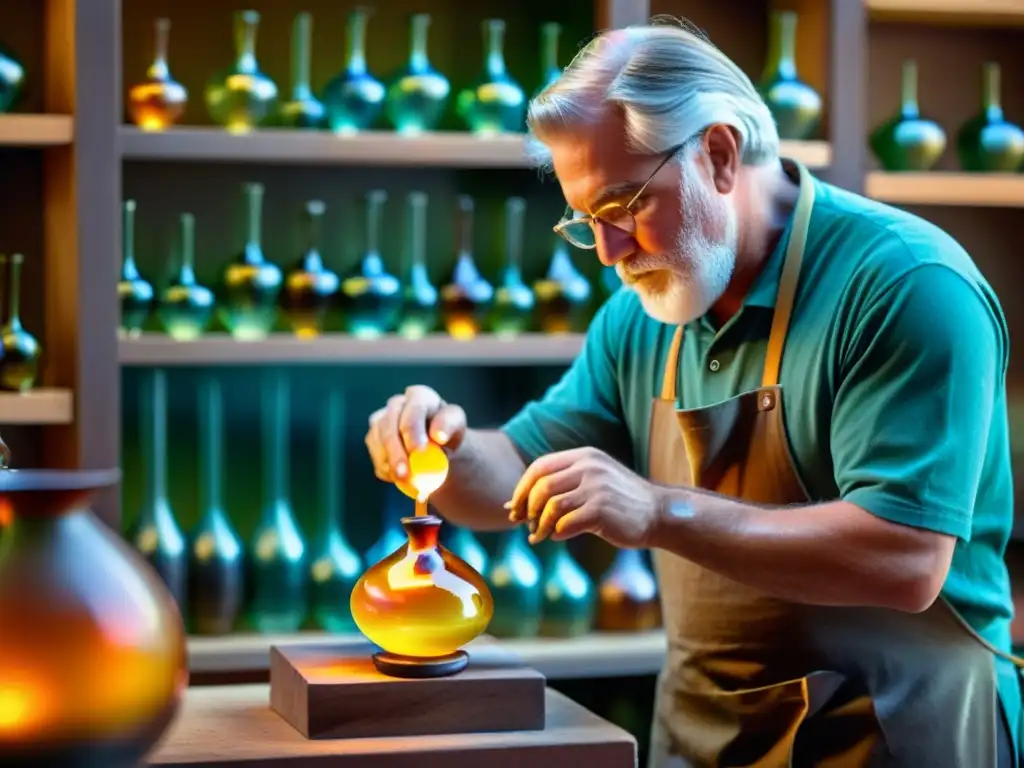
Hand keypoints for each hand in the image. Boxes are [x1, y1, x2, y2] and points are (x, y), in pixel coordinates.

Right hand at [365, 385, 465, 481]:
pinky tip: (403, 476)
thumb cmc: (447, 433)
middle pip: (388, 426)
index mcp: (419, 396)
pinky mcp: (373, 439)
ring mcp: (380, 420)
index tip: (419, 452)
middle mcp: (396, 405)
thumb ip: (449, 425)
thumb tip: (437, 435)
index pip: (413, 410)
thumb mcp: (456, 426)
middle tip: (405, 474)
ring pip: (378, 443)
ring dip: (391, 465)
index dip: (413, 431)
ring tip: (409, 480)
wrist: (438, 448)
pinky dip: (388, 471)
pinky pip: (376, 458)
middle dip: (396, 452)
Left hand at [507, 447, 664, 548]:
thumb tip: (511, 505)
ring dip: (540, 525)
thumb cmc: (618, 502)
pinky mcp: (602, 510)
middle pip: (542, 486)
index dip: (523, 488)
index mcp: (584, 456)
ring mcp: (597, 488)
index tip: (516, 507)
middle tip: (525, 524)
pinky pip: (566, 524)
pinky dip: (557, 533)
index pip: (540, 466)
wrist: (658, 513)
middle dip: (528, 508)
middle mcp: (589, 467)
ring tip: (539, 536)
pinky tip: (559, 537)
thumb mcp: (591, 482)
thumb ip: (557, 488)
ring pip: (551, 507)